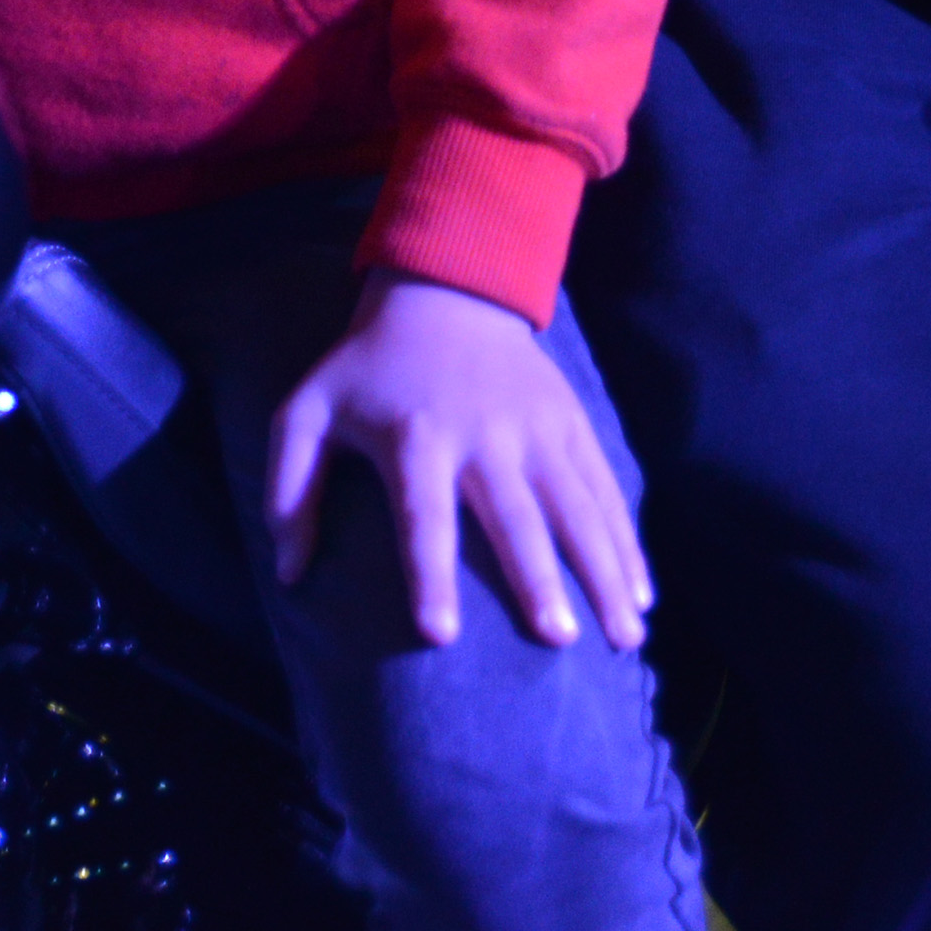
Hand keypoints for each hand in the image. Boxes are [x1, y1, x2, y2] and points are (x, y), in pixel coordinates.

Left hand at [264, 273, 656, 652]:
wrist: (447, 288)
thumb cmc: (369, 367)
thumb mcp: (307, 410)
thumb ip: (289, 487)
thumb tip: (288, 574)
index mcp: (415, 438)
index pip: (423, 516)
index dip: (430, 574)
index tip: (440, 636)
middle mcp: (484, 436)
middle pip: (515, 516)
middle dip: (538, 579)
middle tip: (557, 642)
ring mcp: (537, 429)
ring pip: (577, 508)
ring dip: (603, 572)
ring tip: (625, 638)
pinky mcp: (571, 424)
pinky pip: (606, 489)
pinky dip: (627, 541)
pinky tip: (642, 594)